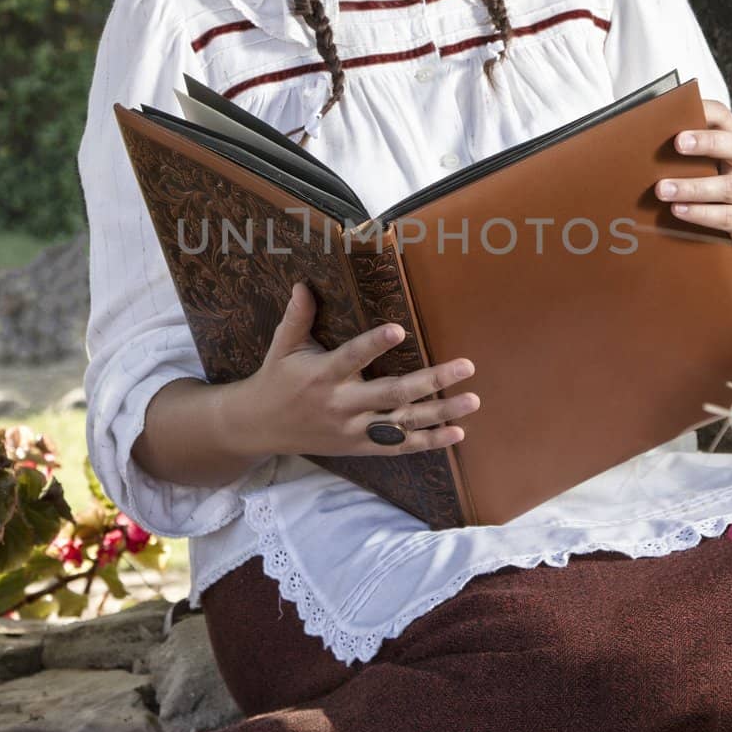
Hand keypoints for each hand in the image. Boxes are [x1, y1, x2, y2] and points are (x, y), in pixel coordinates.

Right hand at [247, 281, 480, 456]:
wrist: (259, 428)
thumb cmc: (276, 379)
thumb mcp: (282, 346)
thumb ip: (298, 316)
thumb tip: (305, 283)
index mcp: (323, 375)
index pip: (352, 357)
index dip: (375, 344)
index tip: (399, 329)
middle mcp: (342, 404)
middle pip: (392, 394)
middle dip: (432, 380)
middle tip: (466, 366)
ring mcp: (354, 430)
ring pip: (404, 423)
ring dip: (440, 412)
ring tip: (472, 400)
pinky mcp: (361, 447)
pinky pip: (400, 447)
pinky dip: (429, 441)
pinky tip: (457, 432)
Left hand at [655, 98, 731, 251]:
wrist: (717, 234)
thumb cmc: (695, 189)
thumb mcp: (685, 167)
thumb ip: (670, 152)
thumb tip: (630, 137)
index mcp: (729, 140)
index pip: (723, 117)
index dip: (706, 111)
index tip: (682, 110)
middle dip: (707, 143)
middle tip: (677, 143)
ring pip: (729, 187)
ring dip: (694, 187)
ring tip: (662, 189)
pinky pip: (728, 217)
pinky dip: (702, 214)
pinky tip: (678, 211)